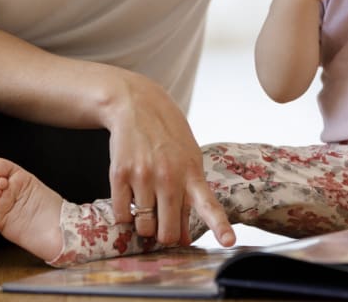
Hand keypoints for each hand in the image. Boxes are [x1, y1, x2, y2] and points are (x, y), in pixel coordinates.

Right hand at [105, 72, 234, 247]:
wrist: (137, 105)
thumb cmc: (168, 136)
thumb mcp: (189, 159)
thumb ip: (190, 196)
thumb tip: (184, 238)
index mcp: (192, 173)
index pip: (209, 205)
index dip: (219, 226)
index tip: (228, 241)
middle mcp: (169, 177)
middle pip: (168, 233)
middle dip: (166, 237)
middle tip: (163, 226)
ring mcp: (143, 177)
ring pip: (144, 228)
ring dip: (145, 226)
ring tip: (146, 206)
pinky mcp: (120, 175)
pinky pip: (122, 216)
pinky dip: (126, 216)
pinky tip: (130, 198)